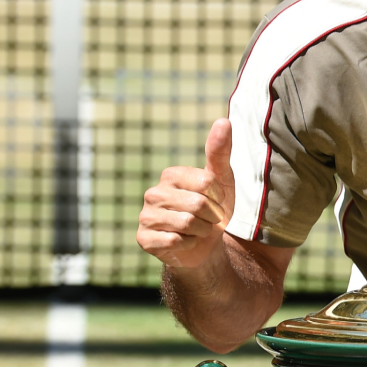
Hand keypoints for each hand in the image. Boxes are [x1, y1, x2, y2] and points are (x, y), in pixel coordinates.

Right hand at [137, 118, 235, 271]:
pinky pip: (175, 241)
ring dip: (202, 232)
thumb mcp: (222, 181)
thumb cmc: (213, 210)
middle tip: (206, 220)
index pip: (207, 182)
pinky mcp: (144, 239)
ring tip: (197, 231)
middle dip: (211, 217)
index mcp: (171, 175)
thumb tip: (223, 120)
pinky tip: (184, 243)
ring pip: (187, 223)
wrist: (204, 246)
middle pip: (198, 204)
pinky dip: (189, 245)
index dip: (219, 198)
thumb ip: (220, 152)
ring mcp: (146, 216)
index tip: (214, 202)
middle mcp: (153, 192)